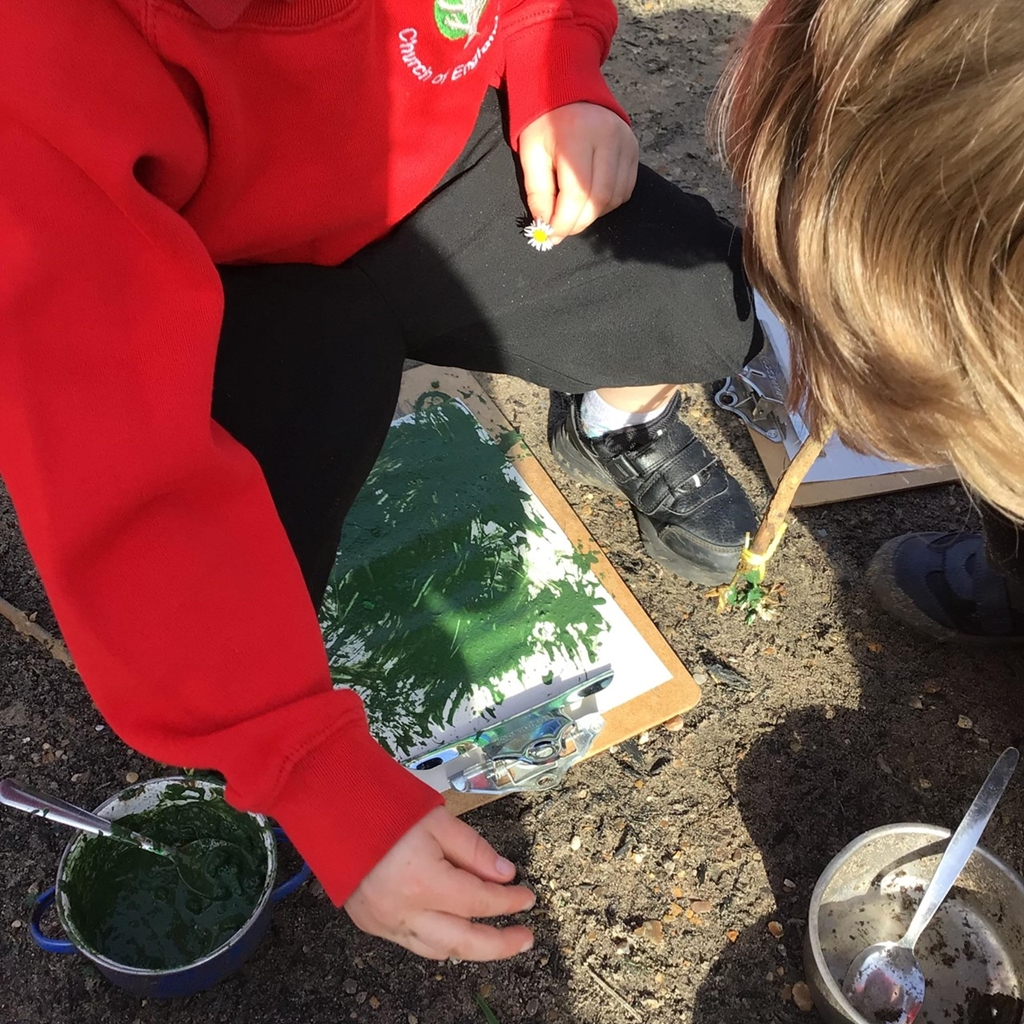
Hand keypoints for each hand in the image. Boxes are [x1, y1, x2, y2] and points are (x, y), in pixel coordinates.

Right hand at [344, 806, 534, 959]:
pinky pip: (413, 943)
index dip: (508, 901)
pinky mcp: (370, 924)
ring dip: (469, 948)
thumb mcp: (438, 819)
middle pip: (462, 942)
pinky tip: (454, 931)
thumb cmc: (386, 808)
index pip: (479, 901)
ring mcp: (384, 923)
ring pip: (437, 950)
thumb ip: (473, 850)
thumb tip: (505, 875)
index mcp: (423, 883)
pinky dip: (439, 941)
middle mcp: (404, 912)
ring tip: (495, 940)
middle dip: (499, 944)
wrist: (331, 810)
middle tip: (525, 938)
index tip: (527, 897)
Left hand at [518, 102, 638, 242]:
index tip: (552, 235)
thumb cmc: (546, 123)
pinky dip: (607, 203)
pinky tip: (590, 197)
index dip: (564, 221)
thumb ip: (537, 192)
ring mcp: (626, 142)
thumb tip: (546, 225)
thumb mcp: (531, 155)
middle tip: (562, 229)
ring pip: (614, 198)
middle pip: (598, 199)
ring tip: (573, 210)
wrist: (568, 90)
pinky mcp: (634, 148)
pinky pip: (625, 190)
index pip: (577, 192)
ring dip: (593, 214)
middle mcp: (608, 137)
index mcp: (578, 135)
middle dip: (578, 222)